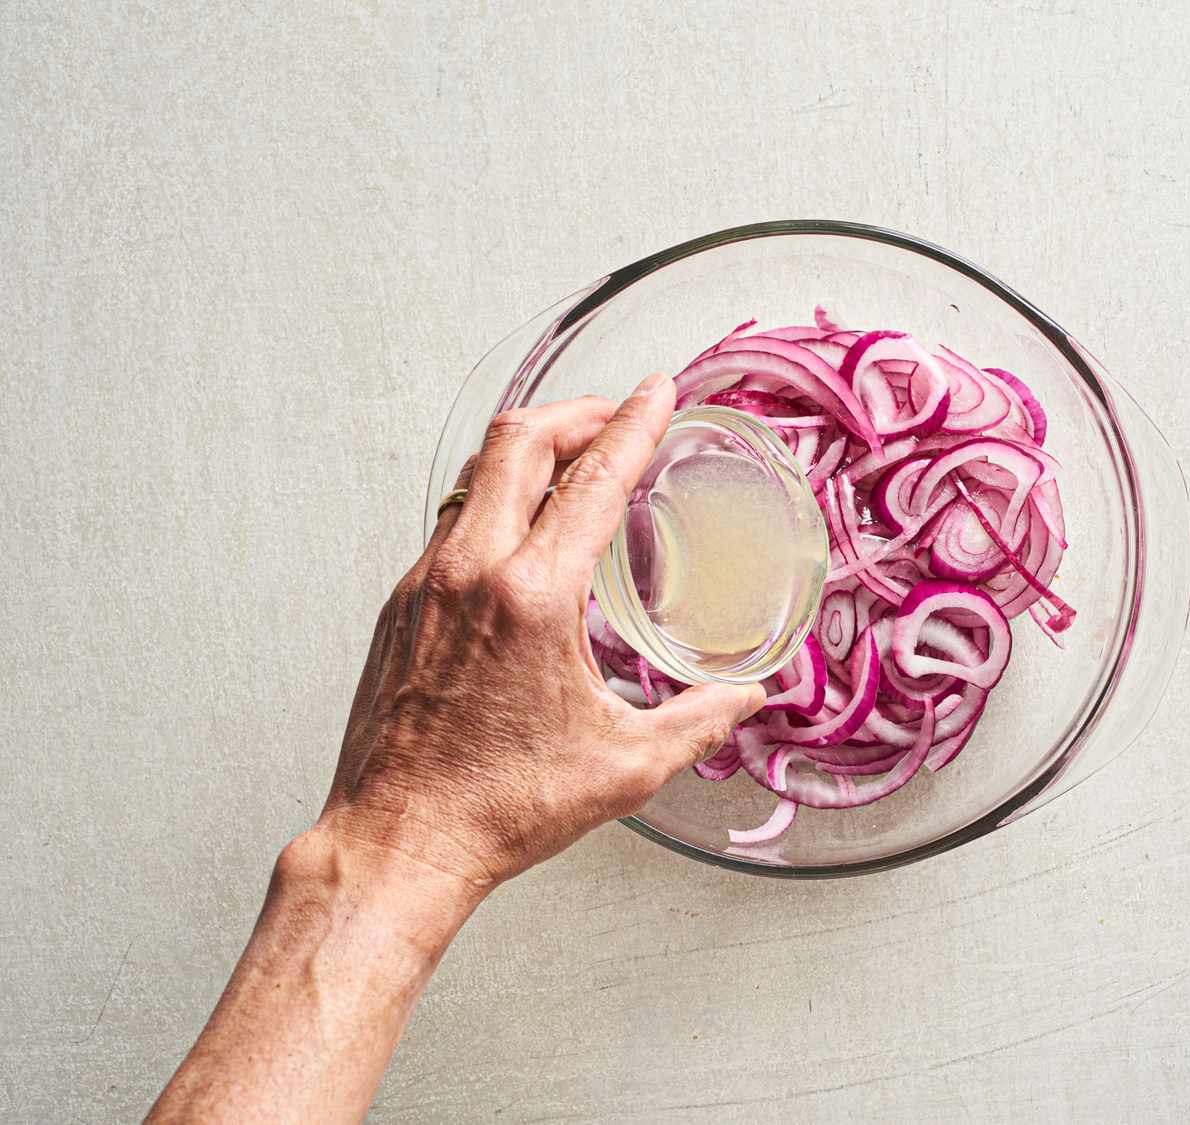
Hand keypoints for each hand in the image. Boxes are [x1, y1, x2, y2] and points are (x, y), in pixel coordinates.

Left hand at [318, 374, 764, 902]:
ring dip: (532, 448)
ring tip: (575, 457)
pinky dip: (498, 496)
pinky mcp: (401, 603)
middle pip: (520, 440)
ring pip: (478, 472)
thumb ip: (699, 720)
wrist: (398, 840)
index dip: (634, 423)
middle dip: (577, 411)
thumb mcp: (626, 767)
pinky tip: (525, 529)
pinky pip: (455, 518)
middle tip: (617, 413)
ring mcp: (426, 582)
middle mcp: (471, 572)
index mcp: (533, 598)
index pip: (593, 479)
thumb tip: (747, 696)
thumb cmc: (502, 808)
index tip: (658, 389)